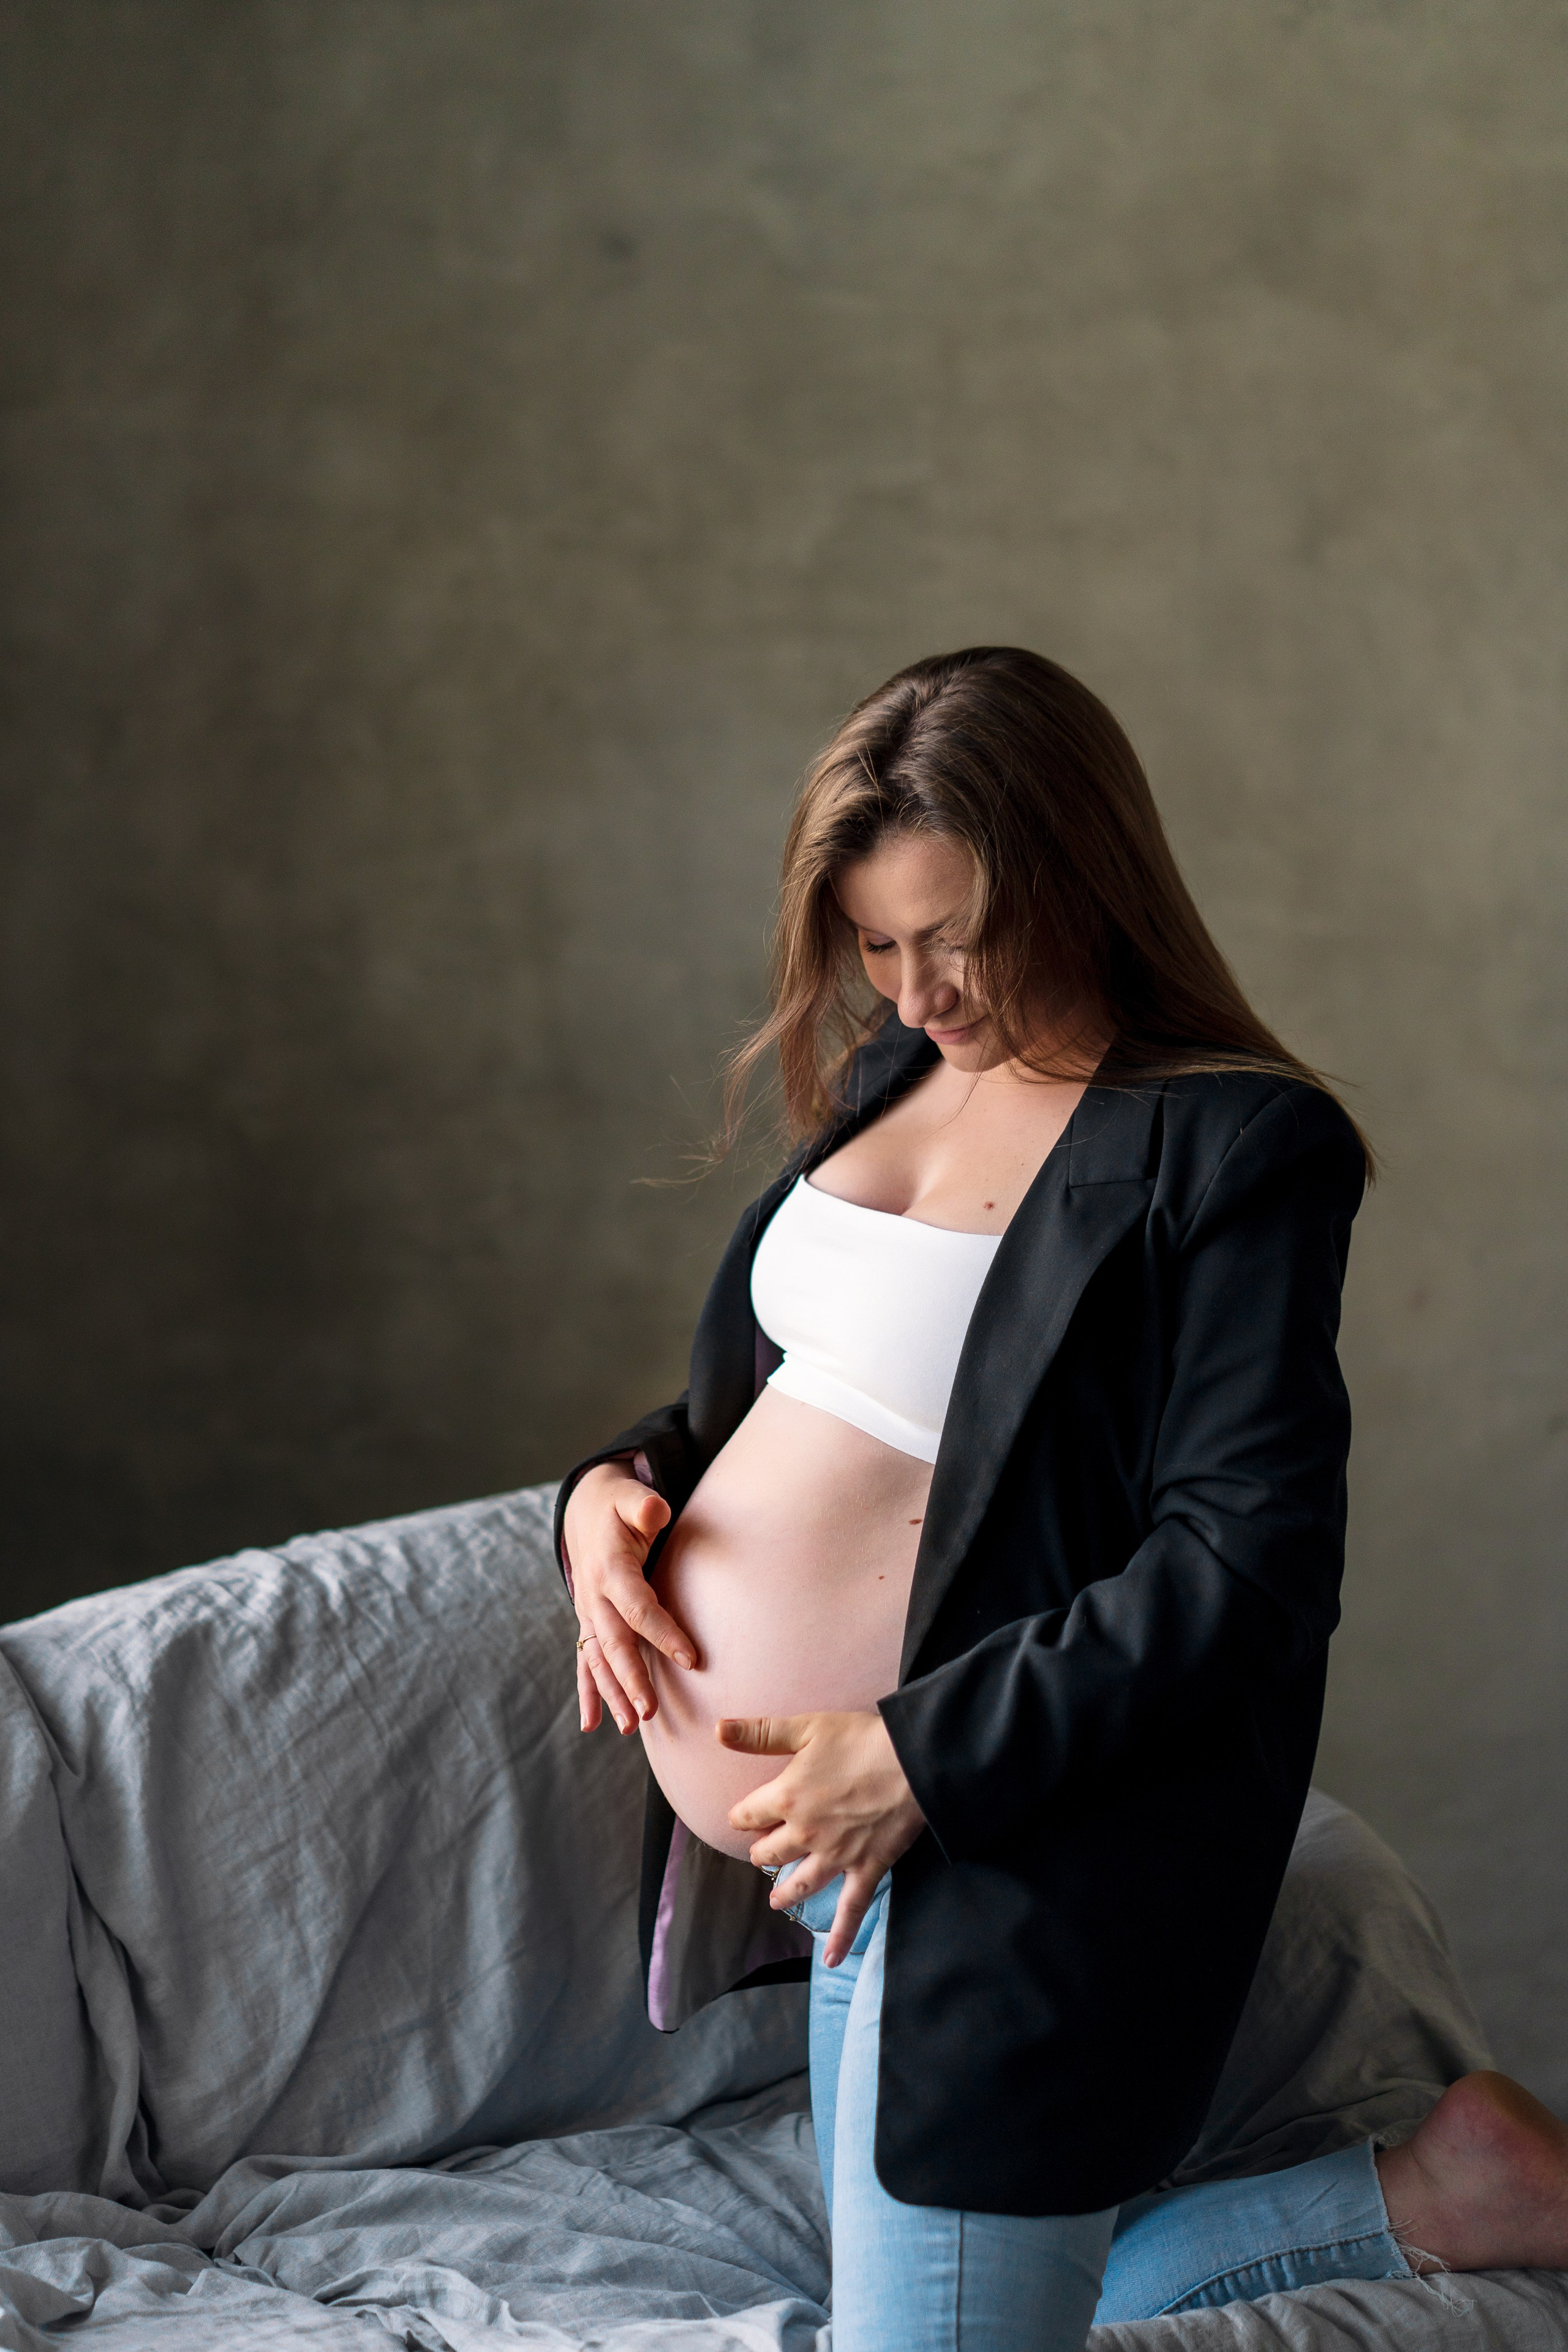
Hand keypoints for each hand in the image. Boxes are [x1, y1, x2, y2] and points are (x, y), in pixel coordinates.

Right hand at [562, 1461, 691, 1735]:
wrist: (584, 1511)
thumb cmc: (618, 1506)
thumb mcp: (629, 1496)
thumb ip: (643, 1504)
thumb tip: (655, 1510)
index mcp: (610, 1568)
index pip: (638, 1607)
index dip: (663, 1632)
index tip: (691, 1658)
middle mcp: (594, 1596)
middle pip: (614, 1643)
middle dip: (631, 1678)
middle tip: (649, 1710)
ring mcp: (588, 1614)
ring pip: (599, 1660)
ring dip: (613, 1694)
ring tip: (631, 1726)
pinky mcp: (588, 1623)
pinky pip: (585, 1662)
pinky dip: (588, 1693)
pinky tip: (591, 1725)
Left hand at [720, 1709, 925, 1965]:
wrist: (912, 1761)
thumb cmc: (860, 1739)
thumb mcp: (806, 1727)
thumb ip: (760, 1732)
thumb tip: (717, 1729)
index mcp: (786, 1797)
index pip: (748, 1815)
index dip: (743, 1815)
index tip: (745, 1815)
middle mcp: (805, 1833)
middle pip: (769, 1853)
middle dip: (762, 1852)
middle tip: (764, 1851)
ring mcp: (835, 1856)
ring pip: (799, 1884)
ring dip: (785, 1894)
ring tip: (775, 1900)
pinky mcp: (866, 1869)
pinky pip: (851, 1910)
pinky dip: (841, 1937)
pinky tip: (831, 1960)